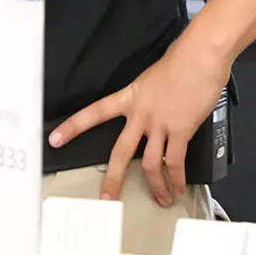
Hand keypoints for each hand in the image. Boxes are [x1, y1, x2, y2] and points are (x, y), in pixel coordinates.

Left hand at [49, 38, 229, 205]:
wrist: (200, 56)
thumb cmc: (181, 60)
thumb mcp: (152, 77)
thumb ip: (146, 96)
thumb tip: (150, 109)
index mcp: (130, 97)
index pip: (95, 112)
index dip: (73, 127)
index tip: (55, 140)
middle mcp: (141, 113)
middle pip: (121, 152)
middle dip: (113, 179)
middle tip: (107, 198)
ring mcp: (161, 124)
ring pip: (151, 165)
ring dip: (155, 186)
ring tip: (161, 199)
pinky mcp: (181, 130)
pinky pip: (176, 162)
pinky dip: (177, 178)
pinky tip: (179, 187)